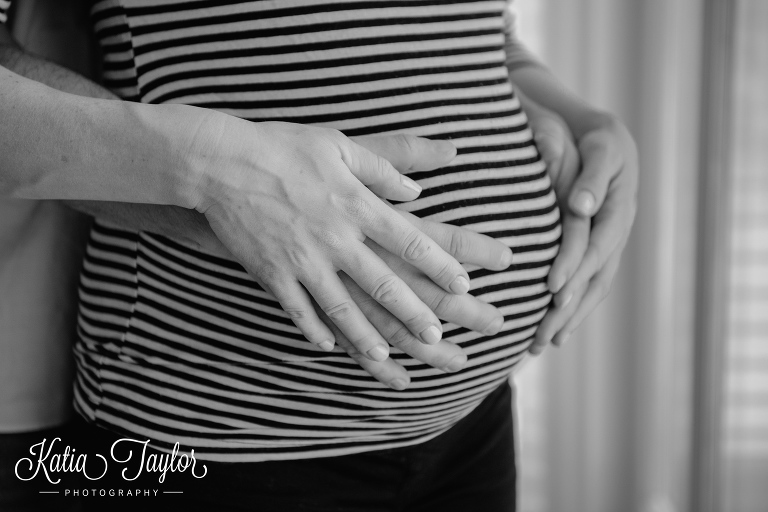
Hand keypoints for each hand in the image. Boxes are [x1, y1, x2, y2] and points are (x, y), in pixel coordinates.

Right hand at [192, 118, 474, 362]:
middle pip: (383, 281)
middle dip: (413, 312)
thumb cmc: (282, 146)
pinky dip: (313, 331)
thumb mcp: (339, 143)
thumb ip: (383, 167)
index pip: (410, 238)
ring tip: (387, 355)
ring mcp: (302, 259)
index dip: (439, 264)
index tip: (464, 285)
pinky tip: (328, 347)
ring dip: (367, 335)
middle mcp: (335, 237)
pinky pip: (296, 310)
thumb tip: (417, 191)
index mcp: (356, 203)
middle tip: (437, 336)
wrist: (219, 161)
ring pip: (342, 308)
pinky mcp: (271, 273)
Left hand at [528, 112, 637, 352]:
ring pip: (592, 290)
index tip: (552, 291)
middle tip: (540, 336)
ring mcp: (611, 248)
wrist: (612, 144)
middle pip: (594, 280)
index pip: (596, 247)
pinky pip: (589, 288)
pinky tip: (554, 332)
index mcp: (617, 212)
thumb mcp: (602, 149)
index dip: (576, 269)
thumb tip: (580, 207)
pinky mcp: (600, 254)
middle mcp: (617, 236)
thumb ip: (592, 176)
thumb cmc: (601, 142)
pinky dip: (572, 311)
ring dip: (568, 320)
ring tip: (541, 345)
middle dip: (568, 310)